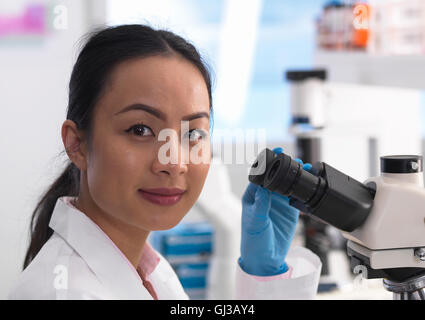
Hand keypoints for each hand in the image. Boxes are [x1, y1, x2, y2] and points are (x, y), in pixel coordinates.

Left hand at [238, 147, 311, 275]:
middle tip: (295, 160)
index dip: (268, 165)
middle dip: (284, 167)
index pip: (260, 176)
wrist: (265, 260)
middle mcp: (265, 197)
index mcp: (253, 196)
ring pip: (287, 184)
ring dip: (295, 176)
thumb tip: (263, 187)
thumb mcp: (255, 221)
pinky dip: (302, 188)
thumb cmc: (253, 241)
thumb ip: (260, 204)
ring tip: (305, 167)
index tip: (275, 155)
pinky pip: (296, 196)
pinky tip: (309, 181)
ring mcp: (277, 203)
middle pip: (275, 177)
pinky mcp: (289, 211)